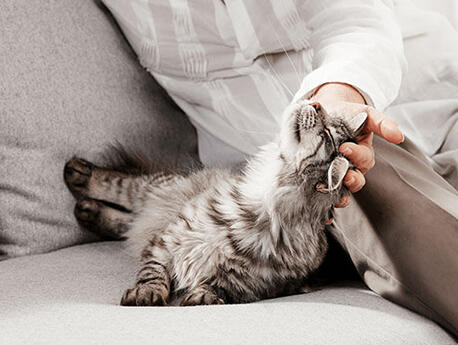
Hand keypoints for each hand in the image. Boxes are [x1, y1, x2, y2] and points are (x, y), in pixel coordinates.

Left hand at [312, 83, 403, 209]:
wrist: (322, 112)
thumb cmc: (347, 114)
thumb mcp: (366, 115)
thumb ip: (382, 123)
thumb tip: (398, 137)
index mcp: (361, 154)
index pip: (364, 160)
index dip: (357, 155)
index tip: (344, 147)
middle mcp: (349, 167)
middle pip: (356, 180)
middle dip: (352, 180)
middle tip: (344, 174)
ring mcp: (333, 173)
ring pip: (341, 190)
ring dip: (339, 193)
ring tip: (328, 190)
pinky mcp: (318, 176)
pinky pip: (323, 191)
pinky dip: (322, 197)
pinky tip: (318, 196)